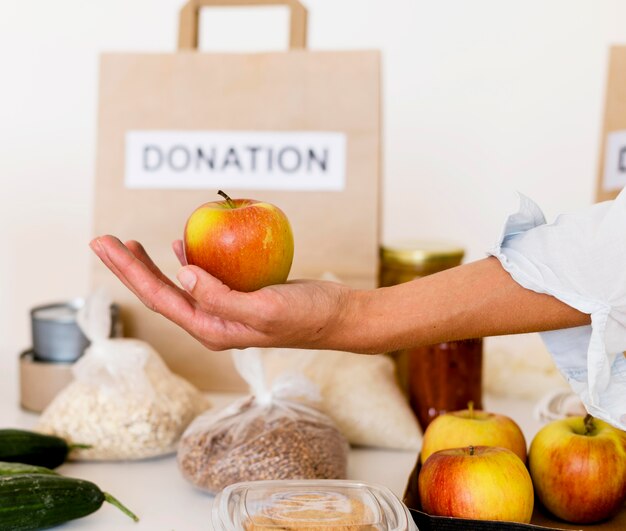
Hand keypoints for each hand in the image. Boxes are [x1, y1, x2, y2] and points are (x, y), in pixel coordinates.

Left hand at [89, 236, 357, 350]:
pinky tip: (178, 248)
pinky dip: (186, 261)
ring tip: (128, 245)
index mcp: (212, 328)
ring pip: (177, 286)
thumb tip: (182, 274)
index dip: (128, 271)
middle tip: (102, 240)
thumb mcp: (266, 308)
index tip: (105, 244)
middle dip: (128, 268)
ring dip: (151, 266)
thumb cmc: (308, 315)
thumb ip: (221, 297)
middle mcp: (212, 322)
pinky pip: (202, 279)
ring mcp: (225, 310)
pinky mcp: (238, 297)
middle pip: (159, 292)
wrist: (338, 317)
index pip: (159, 297)